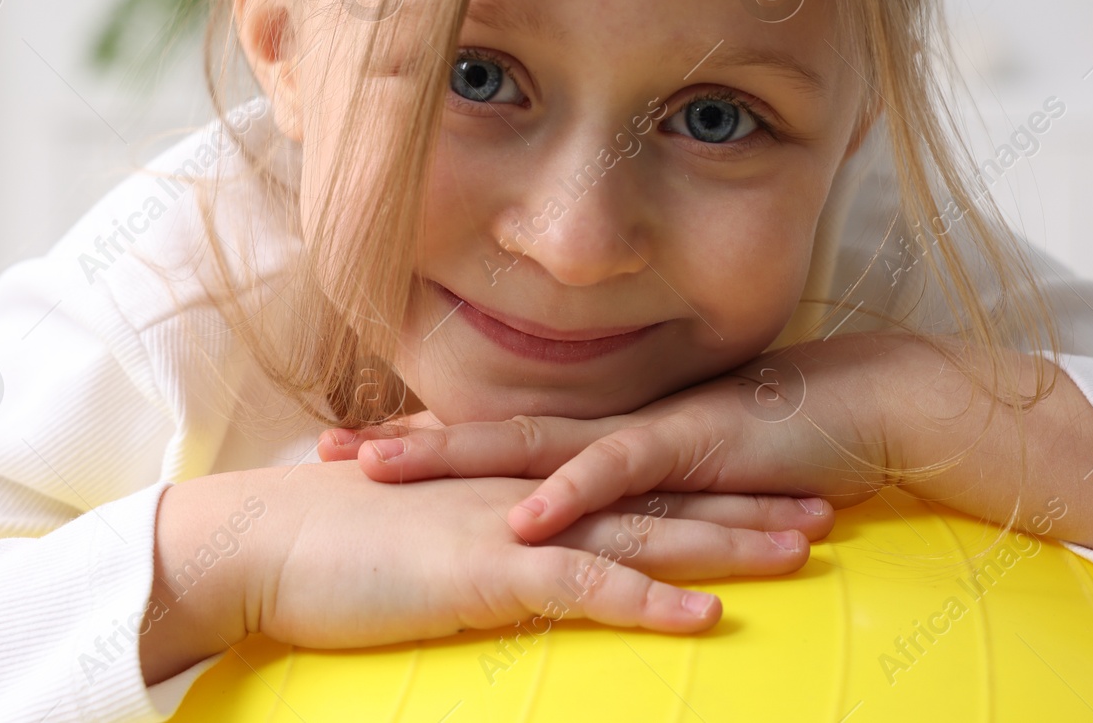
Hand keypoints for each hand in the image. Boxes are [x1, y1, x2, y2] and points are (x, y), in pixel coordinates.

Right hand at [142, 458, 833, 682]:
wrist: (265, 540)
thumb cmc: (334, 538)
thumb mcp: (426, 526)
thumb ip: (481, 526)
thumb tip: (517, 548)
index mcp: (522, 480)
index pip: (632, 476)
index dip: (702, 479)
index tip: (767, 479)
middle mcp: (534, 490)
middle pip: (661, 494)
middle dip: (748, 501)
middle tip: (827, 502)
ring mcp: (517, 525)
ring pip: (646, 530)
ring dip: (730, 540)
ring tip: (806, 544)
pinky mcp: (490, 570)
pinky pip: (589, 586)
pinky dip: (652, 599)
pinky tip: (709, 616)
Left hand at [321, 332, 1092, 559]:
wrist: (868, 408)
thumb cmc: (780, 448)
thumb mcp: (690, 480)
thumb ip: (635, 499)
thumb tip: (584, 530)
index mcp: (601, 433)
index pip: (496, 437)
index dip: (420, 444)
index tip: (348, 451)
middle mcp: (609, 425)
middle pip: (487, 433)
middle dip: (402, 445)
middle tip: (319, 454)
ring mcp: (647, 431)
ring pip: (531, 444)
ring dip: (452, 458)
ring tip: (378, 468)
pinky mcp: (695, 446)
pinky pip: (621, 473)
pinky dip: (570, 496)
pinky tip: (523, 519)